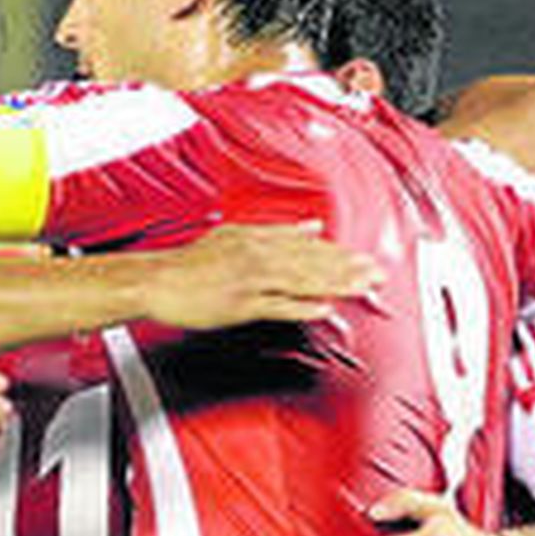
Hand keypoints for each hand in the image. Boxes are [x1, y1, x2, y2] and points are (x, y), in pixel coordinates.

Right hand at [142, 221, 382, 329]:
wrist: (156, 280)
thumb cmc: (190, 263)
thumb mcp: (234, 235)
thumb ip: (276, 232)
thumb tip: (311, 226)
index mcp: (258, 238)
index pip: (309, 245)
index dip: (341, 254)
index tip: (366, 260)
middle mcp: (258, 255)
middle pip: (312, 261)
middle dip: (348, 268)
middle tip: (378, 274)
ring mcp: (250, 280)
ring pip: (301, 280)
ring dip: (336, 284)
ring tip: (363, 288)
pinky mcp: (239, 304)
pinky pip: (277, 305)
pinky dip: (301, 306)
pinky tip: (324, 308)